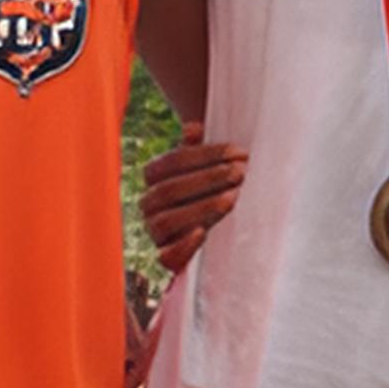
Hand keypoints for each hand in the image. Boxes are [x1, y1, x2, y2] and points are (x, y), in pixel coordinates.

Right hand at [141, 135, 247, 267]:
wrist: (207, 231)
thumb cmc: (207, 191)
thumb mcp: (203, 169)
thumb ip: (197, 149)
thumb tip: (194, 129)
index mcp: (152, 176)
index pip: (173, 161)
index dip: (207, 155)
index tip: (238, 153)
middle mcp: (148, 203)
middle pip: (170, 189)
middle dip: (209, 179)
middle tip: (240, 173)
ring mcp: (153, 231)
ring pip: (167, 219)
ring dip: (201, 208)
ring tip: (232, 198)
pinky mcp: (164, 258)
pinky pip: (165, 256)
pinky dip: (183, 245)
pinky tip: (203, 233)